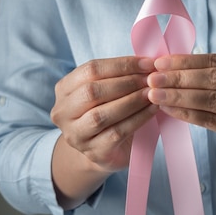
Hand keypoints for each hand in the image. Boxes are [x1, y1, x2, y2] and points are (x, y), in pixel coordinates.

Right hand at [51, 56, 157, 172]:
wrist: (102, 150)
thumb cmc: (106, 113)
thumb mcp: (104, 91)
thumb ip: (117, 76)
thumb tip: (147, 62)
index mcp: (63, 89)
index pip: (90, 69)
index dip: (121, 65)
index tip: (147, 63)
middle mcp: (63, 112)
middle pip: (92, 91)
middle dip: (126, 82)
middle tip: (151, 79)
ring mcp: (75, 134)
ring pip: (102, 114)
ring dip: (132, 101)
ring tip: (152, 93)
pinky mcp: (93, 152)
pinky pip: (117, 132)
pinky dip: (138, 119)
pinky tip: (152, 110)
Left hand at [146, 53, 215, 159]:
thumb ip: (214, 70)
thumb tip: (169, 64)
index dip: (188, 61)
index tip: (161, 62)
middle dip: (181, 78)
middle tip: (153, 79)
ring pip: (214, 100)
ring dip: (180, 96)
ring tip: (156, 94)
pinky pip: (213, 121)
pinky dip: (188, 114)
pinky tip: (169, 110)